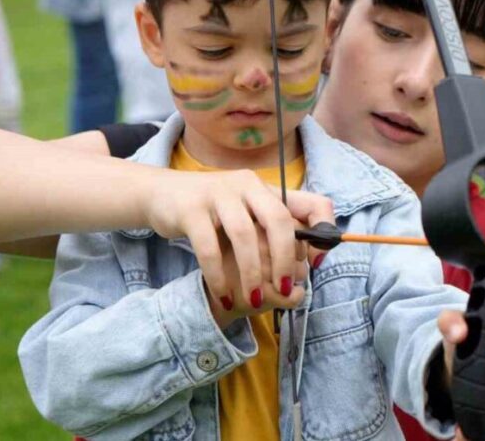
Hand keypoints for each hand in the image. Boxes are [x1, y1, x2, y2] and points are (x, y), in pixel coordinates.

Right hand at [143, 169, 333, 313]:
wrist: (161, 195)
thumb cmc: (213, 212)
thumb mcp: (246, 213)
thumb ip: (275, 230)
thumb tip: (311, 259)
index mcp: (264, 188)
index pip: (310, 203)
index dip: (322, 230)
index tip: (315, 263)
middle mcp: (245, 185)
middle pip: (277, 219)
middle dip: (284, 258)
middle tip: (283, 288)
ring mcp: (217, 194)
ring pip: (243, 235)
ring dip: (251, 272)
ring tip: (253, 299)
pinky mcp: (190, 210)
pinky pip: (209, 247)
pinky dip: (218, 276)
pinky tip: (223, 295)